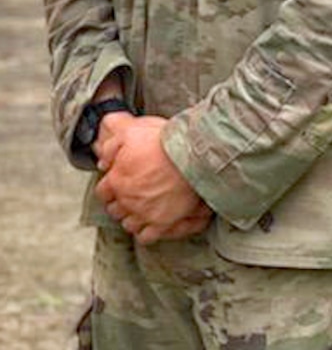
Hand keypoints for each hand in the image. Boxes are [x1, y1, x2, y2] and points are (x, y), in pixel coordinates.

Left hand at [95, 115, 211, 244]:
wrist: (191, 156)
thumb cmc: (164, 142)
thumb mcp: (131, 133)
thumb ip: (111, 146)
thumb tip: (102, 160)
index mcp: (117, 179)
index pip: (103, 191)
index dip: (109, 185)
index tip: (116, 182)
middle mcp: (127, 200)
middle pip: (114, 209)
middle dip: (120, 202)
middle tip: (129, 194)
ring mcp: (143, 214)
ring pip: (128, 224)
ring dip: (131, 217)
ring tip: (139, 209)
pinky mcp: (160, 224)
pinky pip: (146, 237)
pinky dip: (145, 232)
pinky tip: (150, 223)